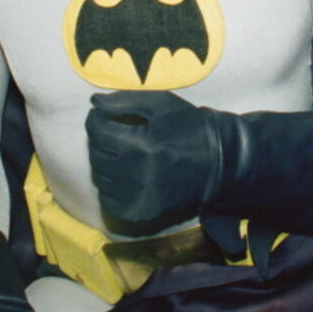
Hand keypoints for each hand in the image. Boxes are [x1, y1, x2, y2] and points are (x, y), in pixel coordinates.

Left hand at [86, 91, 216, 226]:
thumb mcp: (162, 104)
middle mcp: (137, 175)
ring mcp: (138, 197)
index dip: (94, 118)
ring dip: (104, 160)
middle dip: (99, 138)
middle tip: (111, 129)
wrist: (218, 162)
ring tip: (119, 150)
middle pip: (96, 154)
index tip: (100, 113)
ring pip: (100, 178)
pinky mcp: (141, 211)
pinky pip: (108, 199)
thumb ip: (125, 100)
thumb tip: (94, 102)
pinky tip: (123, 172)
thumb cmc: (189, 126)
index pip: (98, 132)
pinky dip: (110, 185)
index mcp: (142, 145)